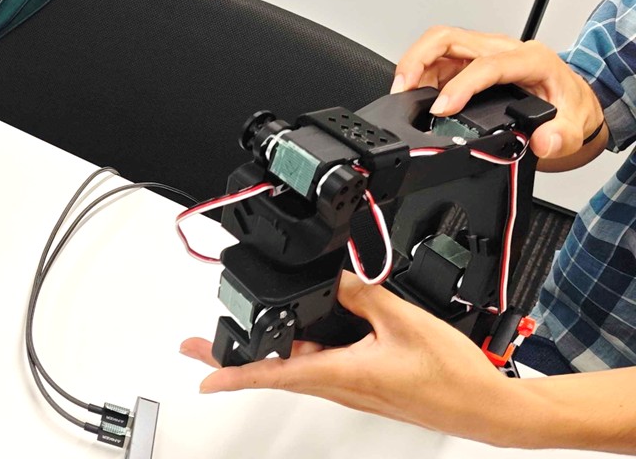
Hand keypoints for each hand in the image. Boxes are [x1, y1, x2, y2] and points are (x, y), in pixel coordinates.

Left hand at [181, 273, 524, 446]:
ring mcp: (353, 390)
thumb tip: (332, 278)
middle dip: (236, 358)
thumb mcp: (402, 319)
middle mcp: (341, 387)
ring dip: (271, 352)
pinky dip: (304, 351)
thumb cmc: (453, 376)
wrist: (488, 409)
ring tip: (245, 333)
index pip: (274, 374)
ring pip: (299, 369)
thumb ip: (362, 293)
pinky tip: (307, 334)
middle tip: (199, 346)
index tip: (202, 375)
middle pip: (276, 372)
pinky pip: (324, 368)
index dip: (233, 375)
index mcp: (343, 374)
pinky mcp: (366, 387)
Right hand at [393, 26, 603, 160]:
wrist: (569, 99)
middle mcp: (502, 49)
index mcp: (530, 59)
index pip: (487, 64)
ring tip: (401, 94)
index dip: (460, 85)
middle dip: (418, 60)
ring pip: (436, 44)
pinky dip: (418, 75)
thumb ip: (562, 137)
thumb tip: (542, 141)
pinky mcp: (467, 61)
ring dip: (413, 65)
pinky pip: (435, 60)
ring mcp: (482, 52)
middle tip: (403, 88)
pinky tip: (413, 95)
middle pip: (449, 38)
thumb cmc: (568, 104)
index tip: (442, 109)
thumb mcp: (575, 125)